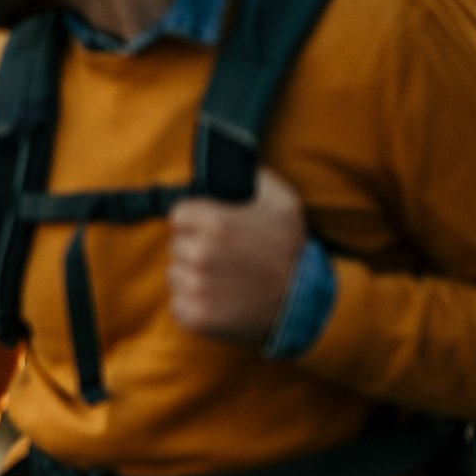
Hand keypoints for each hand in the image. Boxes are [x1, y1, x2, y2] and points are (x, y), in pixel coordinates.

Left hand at [168, 168, 306, 343]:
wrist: (301, 303)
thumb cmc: (290, 250)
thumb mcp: (283, 201)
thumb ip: (253, 176)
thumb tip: (234, 160)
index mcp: (214, 222)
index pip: (178, 215)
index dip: (195, 222)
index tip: (212, 231)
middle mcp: (200, 253)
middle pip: (175, 245)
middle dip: (194, 249)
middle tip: (223, 257)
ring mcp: (195, 286)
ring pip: (174, 275)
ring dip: (192, 277)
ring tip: (222, 279)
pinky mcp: (195, 315)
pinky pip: (178, 305)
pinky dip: (192, 305)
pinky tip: (217, 300)